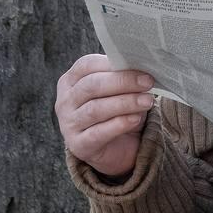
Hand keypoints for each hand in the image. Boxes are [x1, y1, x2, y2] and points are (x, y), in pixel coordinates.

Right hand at [56, 53, 154, 178]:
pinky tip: (136, 119)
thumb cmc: (116, 111)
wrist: (115, 148)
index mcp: (71, 80)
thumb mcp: (117, 91)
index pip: (87, 65)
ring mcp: (68, 124)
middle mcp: (65, 101)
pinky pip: (98, 133)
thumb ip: (123, 76)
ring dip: (125, 103)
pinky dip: (120, 124)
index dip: (113, 64)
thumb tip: (143, 66)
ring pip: (96, 109)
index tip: (141, 67)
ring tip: (147, 101)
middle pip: (91, 86)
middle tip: (147, 82)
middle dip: (122, 82)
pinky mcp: (79, 145)